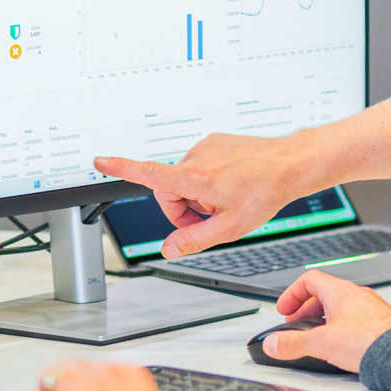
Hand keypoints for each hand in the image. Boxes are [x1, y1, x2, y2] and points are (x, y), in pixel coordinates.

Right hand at [96, 131, 316, 257]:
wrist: (291, 164)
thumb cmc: (266, 191)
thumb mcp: (230, 227)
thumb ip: (194, 239)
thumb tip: (169, 249)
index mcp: (194, 177)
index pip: (148, 173)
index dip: (120, 168)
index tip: (100, 160)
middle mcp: (196, 157)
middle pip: (168, 190)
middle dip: (183, 210)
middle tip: (210, 220)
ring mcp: (206, 147)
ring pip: (186, 180)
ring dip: (199, 195)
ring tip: (228, 200)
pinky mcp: (216, 142)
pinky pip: (201, 166)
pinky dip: (210, 180)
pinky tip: (233, 185)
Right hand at [267, 270, 390, 371]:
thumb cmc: (370, 341)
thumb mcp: (321, 343)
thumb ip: (293, 343)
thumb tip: (273, 344)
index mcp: (341, 291)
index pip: (309, 280)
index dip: (292, 293)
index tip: (284, 309)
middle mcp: (357, 295)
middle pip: (324, 294)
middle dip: (305, 310)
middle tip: (296, 327)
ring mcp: (371, 308)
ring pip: (340, 307)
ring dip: (323, 320)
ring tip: (315, 337)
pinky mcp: (380, 323)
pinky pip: (355, 319)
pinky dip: (340, 328)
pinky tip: (339, 345)